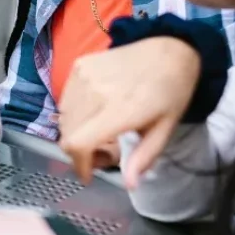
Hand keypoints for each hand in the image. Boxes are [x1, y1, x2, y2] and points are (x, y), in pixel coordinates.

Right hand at [58, 38, 200, 188]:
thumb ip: (144, 158)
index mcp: (120, 110)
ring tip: (97, 131)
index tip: (89, 174)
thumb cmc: (171, 93)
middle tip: (99, 152)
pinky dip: (74, 112)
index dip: (78, 164)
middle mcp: (96, 91)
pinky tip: (94, 110)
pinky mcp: (79, 65)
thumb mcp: (165, 129)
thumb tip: (129, 185)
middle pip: (67, 134)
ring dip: (75, 132)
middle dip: (79, 152)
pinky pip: (65, 99)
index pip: (78, 143)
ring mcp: (84, 75)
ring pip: (63, 117)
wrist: (168, 49)